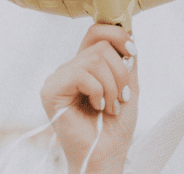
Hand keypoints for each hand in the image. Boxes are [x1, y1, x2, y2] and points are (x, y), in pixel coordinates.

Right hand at [41, 24, 137, 173]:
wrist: (107, 153)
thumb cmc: (116, 124)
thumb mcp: (128, 84)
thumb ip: (127, 58)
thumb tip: (129, 31)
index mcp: (86, 65)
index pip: (97, 31)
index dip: (118, 35)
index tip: (132, 54)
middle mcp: (69, 68)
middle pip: (100, 45)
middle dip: (120, 72)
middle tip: (121, 97)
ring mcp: (58, 78)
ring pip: (94, 59)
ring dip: (112, 86)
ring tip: (111, 106)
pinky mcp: (51, 91)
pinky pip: (81, 74)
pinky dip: (98, 91)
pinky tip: (97, 107)